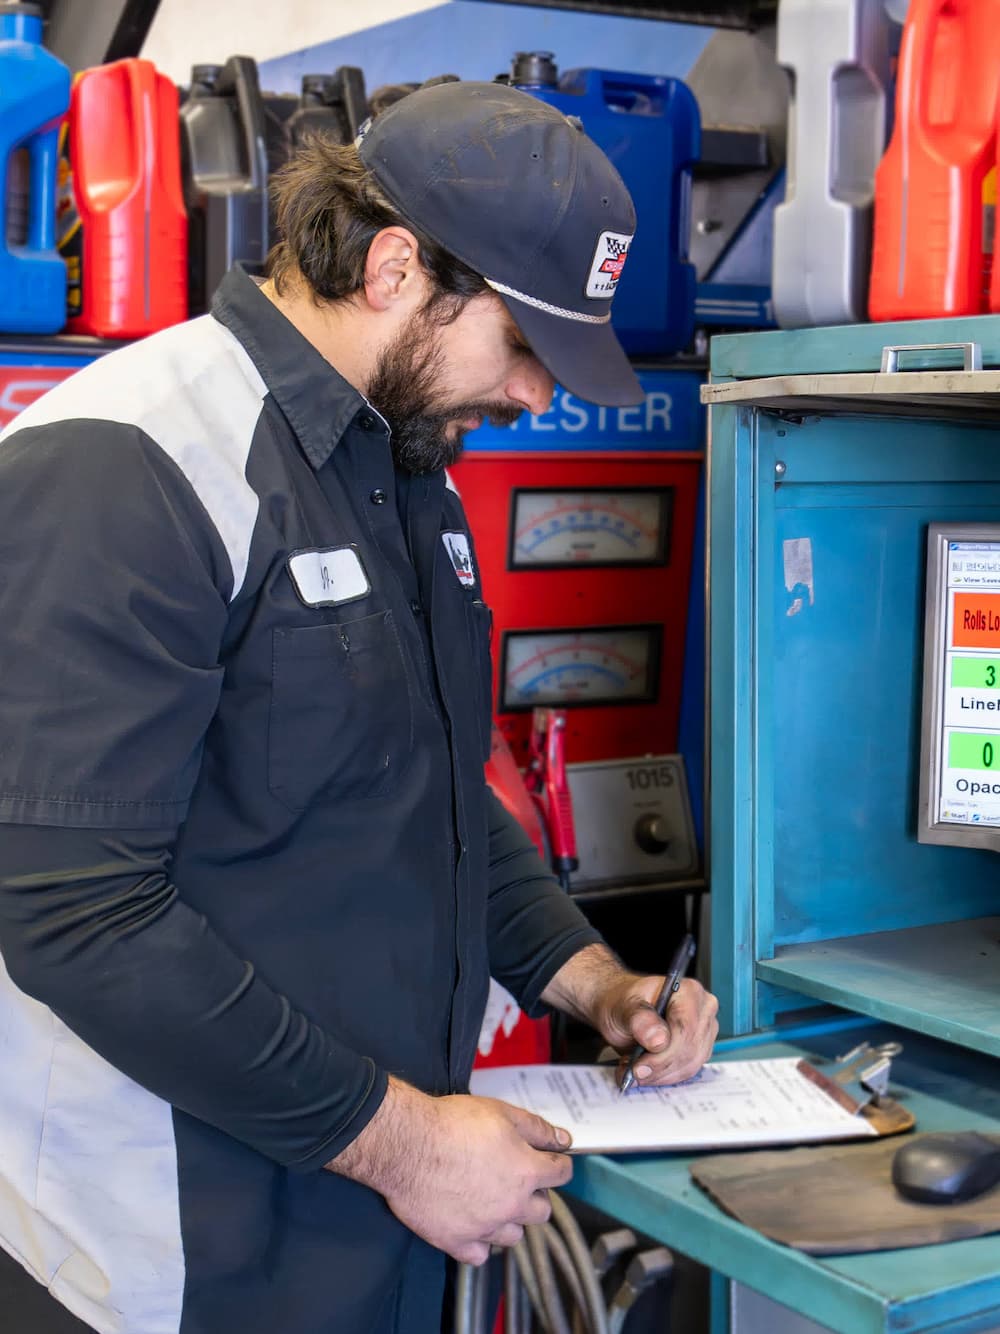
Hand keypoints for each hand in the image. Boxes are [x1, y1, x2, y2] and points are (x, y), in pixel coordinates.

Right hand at [326, 1078, 572, 1265]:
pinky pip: (480, 1255)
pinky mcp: (456, 1243)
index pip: (561, 1174)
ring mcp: (485, 1228)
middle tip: (515, 1178)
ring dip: (509, 1220)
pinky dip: (479, 1242)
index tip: (549, 1160)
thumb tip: (563, 1139)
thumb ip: (537, 1128)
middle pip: (542, 1212)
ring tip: (491, 1200)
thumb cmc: (452, 1124)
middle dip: (534, 1195)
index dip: (557, 1163)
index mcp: (527, 1172)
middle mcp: (512, 1206)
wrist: (408, 1145)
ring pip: (513, 1236)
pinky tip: (471, 1223)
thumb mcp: (501, 1112)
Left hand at [597, 973, 718, 1086]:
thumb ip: (640, 1018)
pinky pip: (686, 1071)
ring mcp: (704, 1031)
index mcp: (689, 991)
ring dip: (660, 1074)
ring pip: (690, 1065)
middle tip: (633, 1072)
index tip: (639, 1066)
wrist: (623, 1011)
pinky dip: (664, 1076)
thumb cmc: (625, 1002)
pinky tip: (646, 1072)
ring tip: (635, 1070)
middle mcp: (703, 1010)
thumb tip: (658, 1039)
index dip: (664, 1053)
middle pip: (690, 1050)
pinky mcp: (699, 1050)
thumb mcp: (623, 1005)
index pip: (686, 1029)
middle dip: (659, 1067)